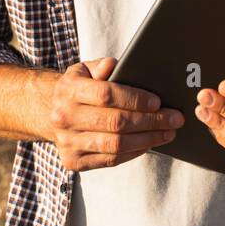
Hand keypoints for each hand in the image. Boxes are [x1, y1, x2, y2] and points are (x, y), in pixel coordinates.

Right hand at [48, 56, 185, 171]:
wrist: (49, 113)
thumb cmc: (78, 88)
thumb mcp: (84, 69)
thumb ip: (101, 66)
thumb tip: (115, 64)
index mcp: (68, 90)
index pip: (106, 94)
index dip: (135, 99)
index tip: (158, 102)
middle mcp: (64, 117)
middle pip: (115, 122)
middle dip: (151, 121)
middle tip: (175, 119)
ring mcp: (68, 142)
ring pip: (115, 145)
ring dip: (147, 139)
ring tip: (168, 133)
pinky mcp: (73, 161)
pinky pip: (110, 160)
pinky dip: (134, 152)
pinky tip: (149, 143)